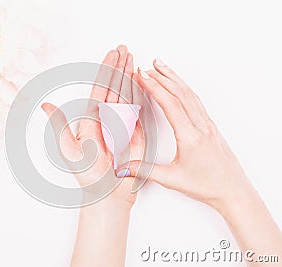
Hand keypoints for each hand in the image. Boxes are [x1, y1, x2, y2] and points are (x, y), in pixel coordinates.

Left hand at [42, 45, 141, 205]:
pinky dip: (140, 95)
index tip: (112, 54)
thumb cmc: (88, 176)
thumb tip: (45, 105)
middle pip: (114, 87)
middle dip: (119, 67)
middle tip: (124, 48)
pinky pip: (138, 111)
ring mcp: (121, 126)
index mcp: (91, 120)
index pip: (99, 89)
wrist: (107, 195)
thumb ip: (60, 126)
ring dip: (129, 76)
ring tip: (132, 59)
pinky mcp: (135, 135)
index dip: (106, 71)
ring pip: (126, 95)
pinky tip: (141, 83)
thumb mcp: (70, 150)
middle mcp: (106, 120)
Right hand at [117, 58, 251, 209]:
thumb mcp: (172, 180)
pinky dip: (184, 88)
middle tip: (146, 67)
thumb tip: (124, 168)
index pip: (170, 104)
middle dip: (161, 77)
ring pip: (189, 94)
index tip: (141, 76)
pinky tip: (178, 85)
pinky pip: (196, 101)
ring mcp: (207, 124)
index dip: (154, 88)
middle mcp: (201, 126)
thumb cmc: (207, 186)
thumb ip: (145, 171)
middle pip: (179, 93)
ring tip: (161, 67)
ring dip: (174, 78)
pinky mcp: (210, 126)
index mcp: (190, 136)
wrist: (233, 191)